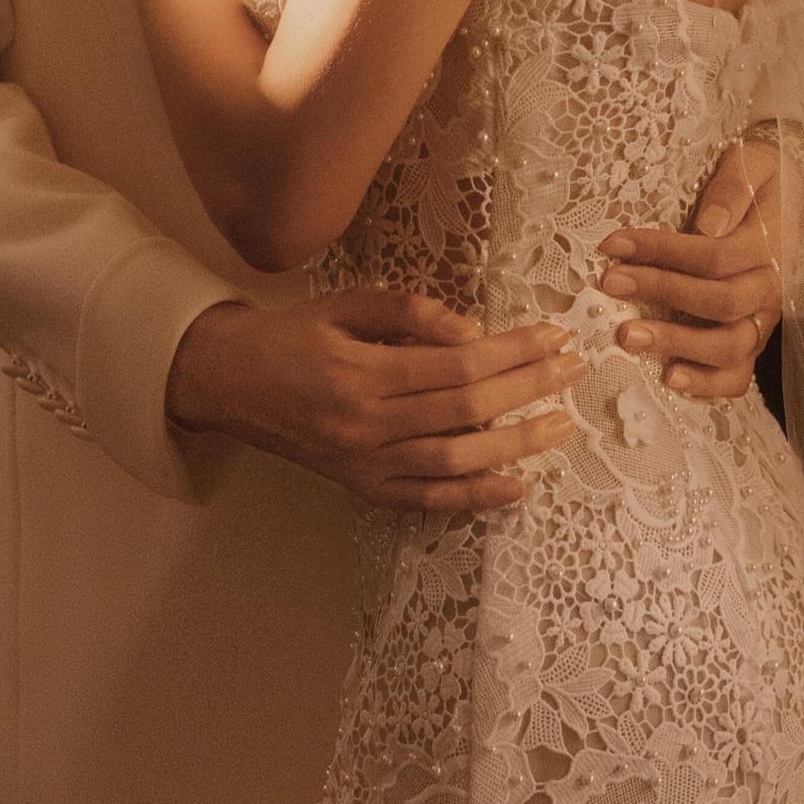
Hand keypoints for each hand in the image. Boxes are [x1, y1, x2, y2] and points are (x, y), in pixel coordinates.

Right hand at [168, 287, 582, 514]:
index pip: (455, 365)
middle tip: (572, 370)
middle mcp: (363, 424)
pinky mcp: (362, 489)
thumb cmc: (293, 335)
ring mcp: (363, 464)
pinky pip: (426, 500)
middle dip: (528, 389)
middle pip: (464, 410)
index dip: (512, 352)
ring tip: (560, 425)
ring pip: (453, 461)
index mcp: (359, 371)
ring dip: (515, 445)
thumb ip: (409, 311)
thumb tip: (472, 332)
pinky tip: (517, 485)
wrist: (230, 383)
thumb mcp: (344, 303)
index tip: (553, 335)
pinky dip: (474, 497)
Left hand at [599, 138, 792, 400]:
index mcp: (769, 245)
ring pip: (729, 346)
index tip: (614, 244)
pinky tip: (669, 378)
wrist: (792, 198)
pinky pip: (738, 375)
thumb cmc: (762, 177)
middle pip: (719, 302)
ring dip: (676, 344)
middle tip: (612, 283)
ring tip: (627, 336)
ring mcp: (762, 320)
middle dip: (661, 293)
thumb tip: (708, 225)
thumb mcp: (751, 163)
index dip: (662, 252)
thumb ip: (732, 189)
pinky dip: (707, 384)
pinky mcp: (752, 341)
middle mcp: (769, 289)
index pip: (714, 256)